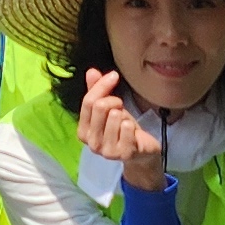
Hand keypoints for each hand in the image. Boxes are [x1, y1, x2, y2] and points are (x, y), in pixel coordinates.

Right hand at [76, 67, 170, 191]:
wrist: (141, 153)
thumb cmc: (122, 129)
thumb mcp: (109, 109)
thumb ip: (98, 91)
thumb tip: (91, 71)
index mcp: (83, 131)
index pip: (88, 102)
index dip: (102, 86)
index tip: (114, 76)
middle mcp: (91, 143)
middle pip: (100, 106)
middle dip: (115, 101)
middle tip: (121, 107)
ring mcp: (106, 150)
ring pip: (115, 116)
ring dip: (124, 116)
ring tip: (126, 125)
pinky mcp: (123, 153)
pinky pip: (127, 127)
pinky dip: (132, 126)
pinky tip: (133, 134)